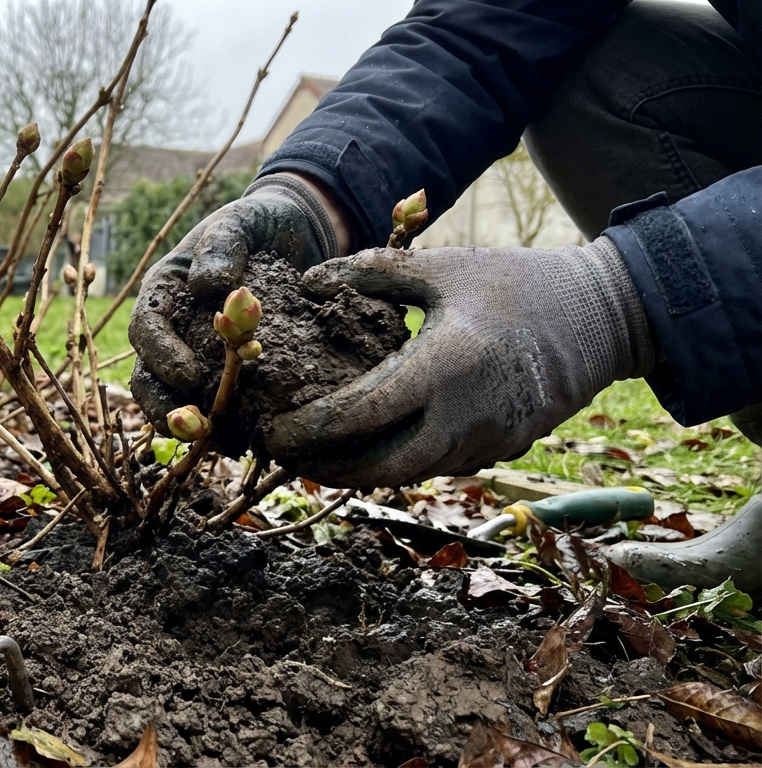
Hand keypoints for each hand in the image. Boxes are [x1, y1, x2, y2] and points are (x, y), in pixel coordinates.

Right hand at [129, 173, 343, 428]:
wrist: (291, 235)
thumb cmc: (256, 226)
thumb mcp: (239, 223)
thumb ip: (221, 246)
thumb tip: (206, 285)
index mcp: (163, 292)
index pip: (147, 329)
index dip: (162, 356)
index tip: (190, 375)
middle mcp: (170, 329)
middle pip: (149, 377)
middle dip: (166, 407)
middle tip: (197, 427)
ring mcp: (193, 353)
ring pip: (173, 400)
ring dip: (190, 427)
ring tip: (218, 443)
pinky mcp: (222, 372)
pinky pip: (212, 404)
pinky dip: (222, 425)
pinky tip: (245, 441)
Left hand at [263, 238, 656, 487]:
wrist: (603, 318)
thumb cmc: (516, 285)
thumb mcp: (442, 267)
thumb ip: (370, 273)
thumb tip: (308, 283)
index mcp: (445, 366)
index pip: (360, 415)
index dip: (308, 430)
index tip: (271, 431)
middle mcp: (466, 417)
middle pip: (378, 468)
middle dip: (323, 469)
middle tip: (282, 456)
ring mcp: (487, 442)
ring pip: (406, 475)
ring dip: (356, 472)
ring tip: (312, 455)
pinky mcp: (499, 451)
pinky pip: (435, 467)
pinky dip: (395, 463)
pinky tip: (365, 448)